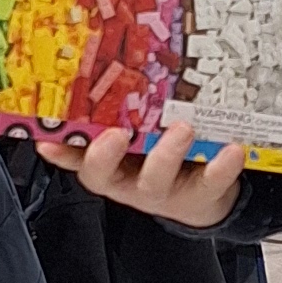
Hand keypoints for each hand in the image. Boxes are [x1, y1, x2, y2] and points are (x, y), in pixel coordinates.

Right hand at [32, 110, 244, 227]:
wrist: (201, 198)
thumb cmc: (156, 158)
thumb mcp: (130, 142)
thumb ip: (106, 119)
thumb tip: (77, 84)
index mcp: (109, 168)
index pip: (75, 161)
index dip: (62, 153)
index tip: (50, 140)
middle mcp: (130, 182)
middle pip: (107, 175)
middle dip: (107, 155)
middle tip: (116, 133)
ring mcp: (164, 190)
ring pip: (157, 178)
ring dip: (166, 153)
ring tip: (181, 129)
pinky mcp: (202, 194)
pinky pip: (211, 182)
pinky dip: (222, 166)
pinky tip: (231, 149)